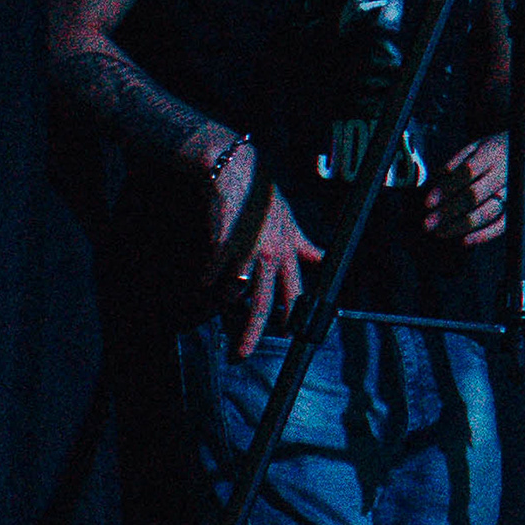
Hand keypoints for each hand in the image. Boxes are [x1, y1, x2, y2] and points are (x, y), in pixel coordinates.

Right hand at [208, 142, 324, 356]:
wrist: (237, 169)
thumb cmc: (264, 196)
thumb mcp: (291, 220)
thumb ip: (304, 244)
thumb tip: (323, 257)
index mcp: (288, 253)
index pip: (295, 294)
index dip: (291, 318)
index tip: (285, 337)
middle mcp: (271, 255)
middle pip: (262, 304)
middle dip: (250, 334)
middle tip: (241, 354)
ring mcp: (246, 250)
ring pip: (234, 292)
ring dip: (222, 302)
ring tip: (213, 304)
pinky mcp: (223, 242)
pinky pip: (212, 272)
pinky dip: (205, 279)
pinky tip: (201, 281)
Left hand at [425, 133, 507, 245]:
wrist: (523, 152)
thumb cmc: (493, 151)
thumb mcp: (474, 146)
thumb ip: (456, 162)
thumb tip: (435, 183)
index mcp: (491, 154)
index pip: (466, 173)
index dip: (446, 189)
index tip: (428, 203)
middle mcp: (504, 174)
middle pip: (474, 196)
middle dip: (448, 212)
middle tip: (428, 223)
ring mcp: (512, 192)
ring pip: (487, 213)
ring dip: (461, 226)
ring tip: (440, 232)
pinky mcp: (516, 208)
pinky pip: (501, 226)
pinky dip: (483, 235)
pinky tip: (464, 241)